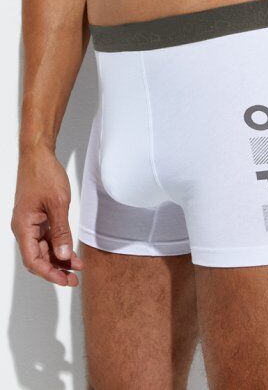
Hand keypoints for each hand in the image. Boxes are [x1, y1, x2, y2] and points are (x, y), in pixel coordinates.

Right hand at [11, 146, 82, 286]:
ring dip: (59, 259)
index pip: (33, 260)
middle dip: (55, 269)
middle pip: (38, 257)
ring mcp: (31, 223)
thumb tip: (63, 255)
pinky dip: (59, 245)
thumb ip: (61, 231)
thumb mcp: (58, 204)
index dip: (49, 273)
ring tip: (77, 268)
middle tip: (74, 279)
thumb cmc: (44, 174)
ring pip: (43, 249)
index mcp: (23, 226)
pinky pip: (47, 237)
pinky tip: (72, 252)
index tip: (65, 280)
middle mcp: (24, 227)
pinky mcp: (38, 217)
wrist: (38, 154)